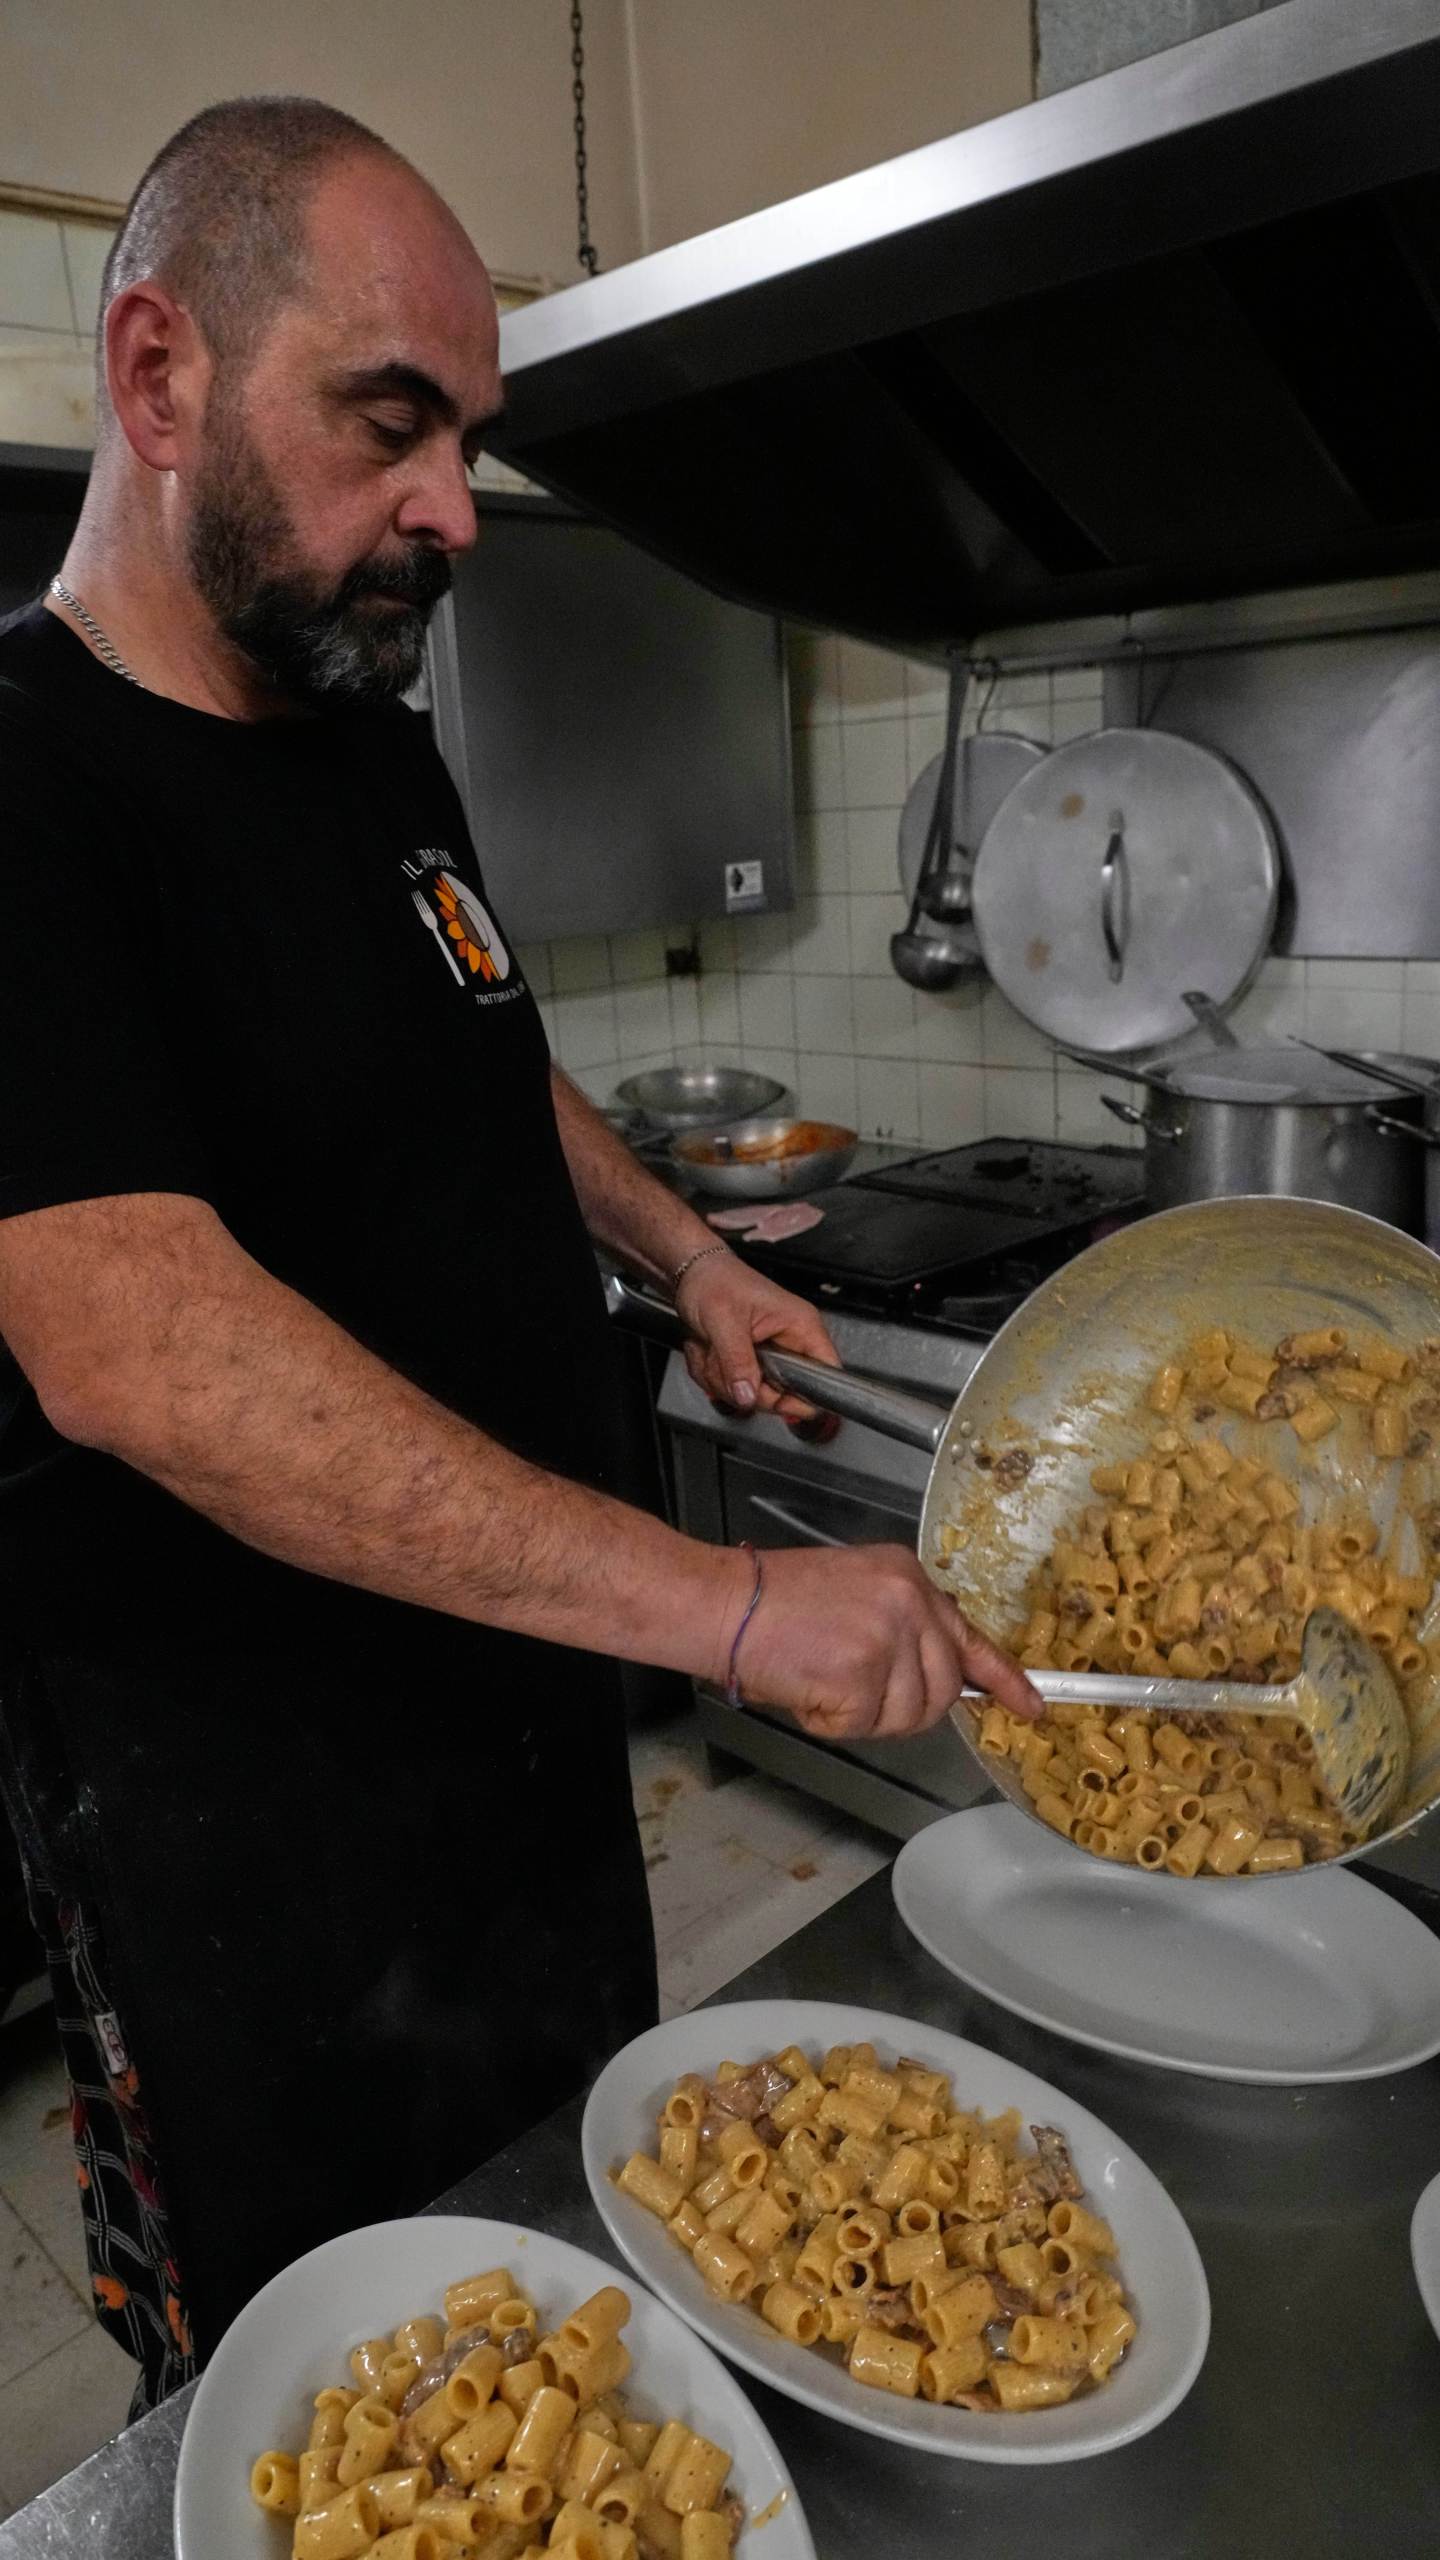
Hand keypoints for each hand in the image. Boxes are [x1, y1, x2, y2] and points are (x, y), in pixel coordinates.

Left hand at [675, 1248, 840, 1434]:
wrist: (692, 1274)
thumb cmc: (714, 1281)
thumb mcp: (724, 1321)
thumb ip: (737, 1361)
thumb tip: (748, 1396)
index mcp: (800, 1325)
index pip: (826, 1373)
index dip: (805, 1396)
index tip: (775, 1401)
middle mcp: (790, 1342)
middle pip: (784, 1394)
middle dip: (745, 1386)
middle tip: (722, 1364)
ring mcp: (770, 1354)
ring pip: (755, 1394)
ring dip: (723, 1379)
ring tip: (712, 1350)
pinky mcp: (751, 1361)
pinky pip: (736, 1387)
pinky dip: (714, 1375)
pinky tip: (708, 1352)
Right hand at [714, 1542, 1041, 1740]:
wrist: (722, 1604)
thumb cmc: (773, 1603)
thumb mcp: (856, 1593)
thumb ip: (901, 1625)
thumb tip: (934, 1676)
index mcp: (908, 1577)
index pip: (970, 1636)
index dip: (1004, 1679)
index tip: (1032, 1705)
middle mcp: (908, 1601)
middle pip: (942, 1690)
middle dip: (903, 1708)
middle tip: (855, 1692)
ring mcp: (888, 1637)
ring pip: (906, 1716)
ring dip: (863, 1715)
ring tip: (822, 1678)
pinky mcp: (862, 1673)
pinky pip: (864, 1726)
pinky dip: (832, 1721)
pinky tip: (808, 1688)